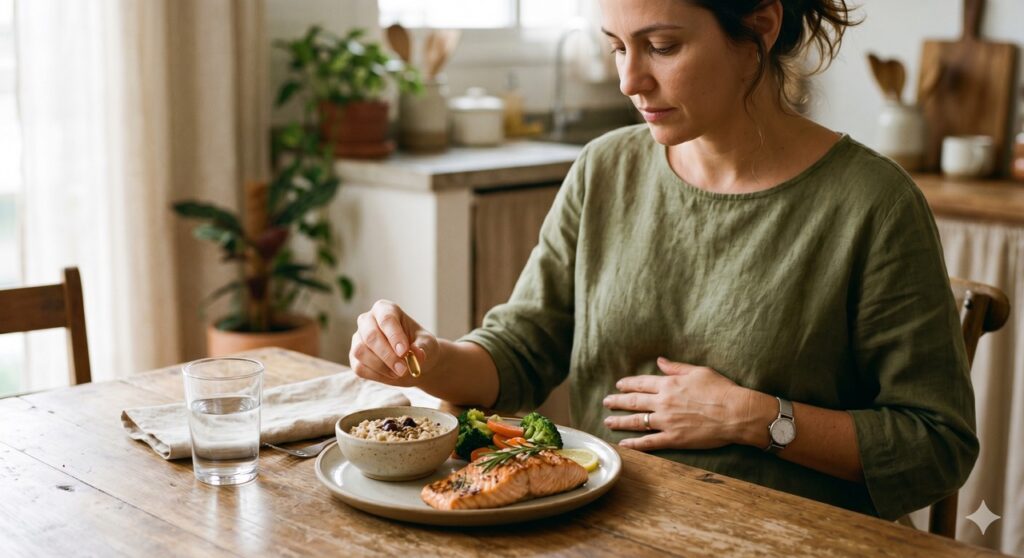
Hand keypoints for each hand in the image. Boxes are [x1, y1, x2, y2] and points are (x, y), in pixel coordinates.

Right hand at [350, 299, 439, 385]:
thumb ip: (423, 348)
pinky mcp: (354, 357)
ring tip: (400, 372)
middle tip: (403, 368)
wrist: (413, 362)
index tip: (405, 352)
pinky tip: (390, 375)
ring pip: (360, 352)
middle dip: (387, 355)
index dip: (395, 336)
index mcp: (385, 309)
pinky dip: (376, 375)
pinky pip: (359, 367)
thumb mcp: (428, 345)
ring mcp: (358, 338)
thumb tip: (417, 354)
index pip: (386, 319)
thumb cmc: (420, 346)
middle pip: (370, 336)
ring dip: (381, 366)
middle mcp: (367, 320)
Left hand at [603, 357, 753, 450]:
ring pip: (637, 422)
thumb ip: (676, 368)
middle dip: (617, 401)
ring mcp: (667, 422)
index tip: (619, 385)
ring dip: (620, 421)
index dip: (628, 384)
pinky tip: (624, 444)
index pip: (641, 383)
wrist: (736, 413)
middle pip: (634, 402)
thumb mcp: (698, 371)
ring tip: (608, 421)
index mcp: (669, 385)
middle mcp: (663, 403)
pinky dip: (635, 444)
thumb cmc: (721, 389)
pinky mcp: (674, 439)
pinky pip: (650, 442)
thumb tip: (660, 361)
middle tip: (606, 402)